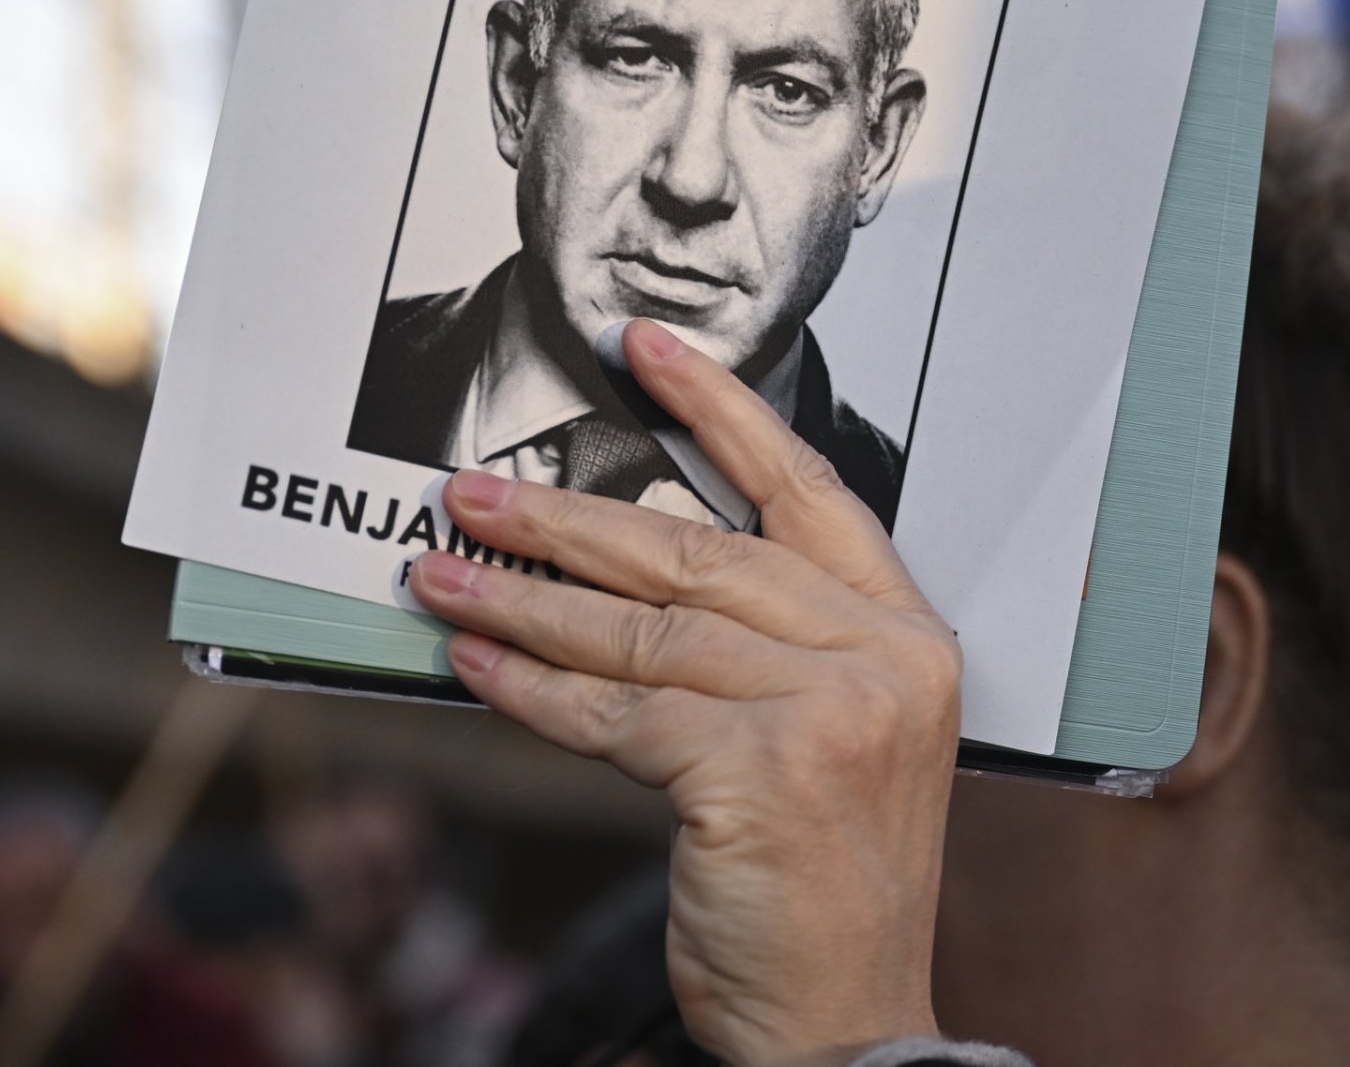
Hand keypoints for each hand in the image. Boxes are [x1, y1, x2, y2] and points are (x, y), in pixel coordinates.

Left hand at [408, 319, 962, 1066]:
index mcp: (908, 638)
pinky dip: (527, 687)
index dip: (720, 411)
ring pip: (641, 632)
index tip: (643, 350)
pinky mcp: (758, 772)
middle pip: (699, 554)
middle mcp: (881, 663)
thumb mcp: (831, 741)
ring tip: (441, 571)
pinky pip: (612, 714)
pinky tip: (474, 659)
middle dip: (570, 519)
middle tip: (476, 492)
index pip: (806, 491)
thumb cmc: (829, 890)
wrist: (850, 1027)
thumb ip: (765, 648)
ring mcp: (825, 714)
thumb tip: (612, 568)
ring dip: (524, 599)